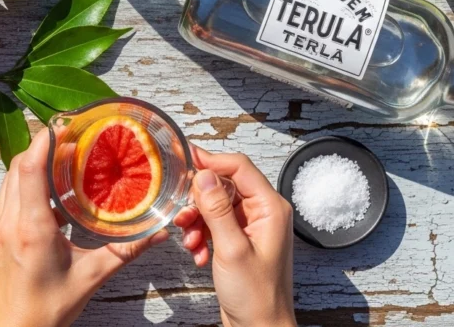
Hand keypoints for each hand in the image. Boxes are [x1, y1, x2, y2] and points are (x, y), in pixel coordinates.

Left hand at [0, 127, 167, 326]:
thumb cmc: (46, 312)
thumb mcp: (91, 278)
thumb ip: (125, 252)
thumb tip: (157, 233)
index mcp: (32, 230)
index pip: (30, 170)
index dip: (44, 142)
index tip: (63, 125)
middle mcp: (9, 223)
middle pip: (17, 167)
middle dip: (42, 147)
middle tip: (71, 138)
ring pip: (9, 179)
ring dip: (32, 163)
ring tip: (63, 159)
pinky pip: (8, 195)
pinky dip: (26, 182)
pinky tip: (50, 190)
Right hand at [174, 147, 295, 326]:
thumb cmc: (257, 297)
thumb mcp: (231, 249)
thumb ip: (217, 209)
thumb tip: (204, 175)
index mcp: (271, 208)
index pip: (239, 167)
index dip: (211, 160)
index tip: (186, 157)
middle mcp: (263, 213)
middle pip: (224, 185)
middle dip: (199, 199)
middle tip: (183, 214)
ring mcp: (251, 227)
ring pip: (216, 206)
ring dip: (198, 220)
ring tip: (190, 240)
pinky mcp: (239, 240)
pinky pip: (215, 224)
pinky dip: (202, 235)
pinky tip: (198, 253)